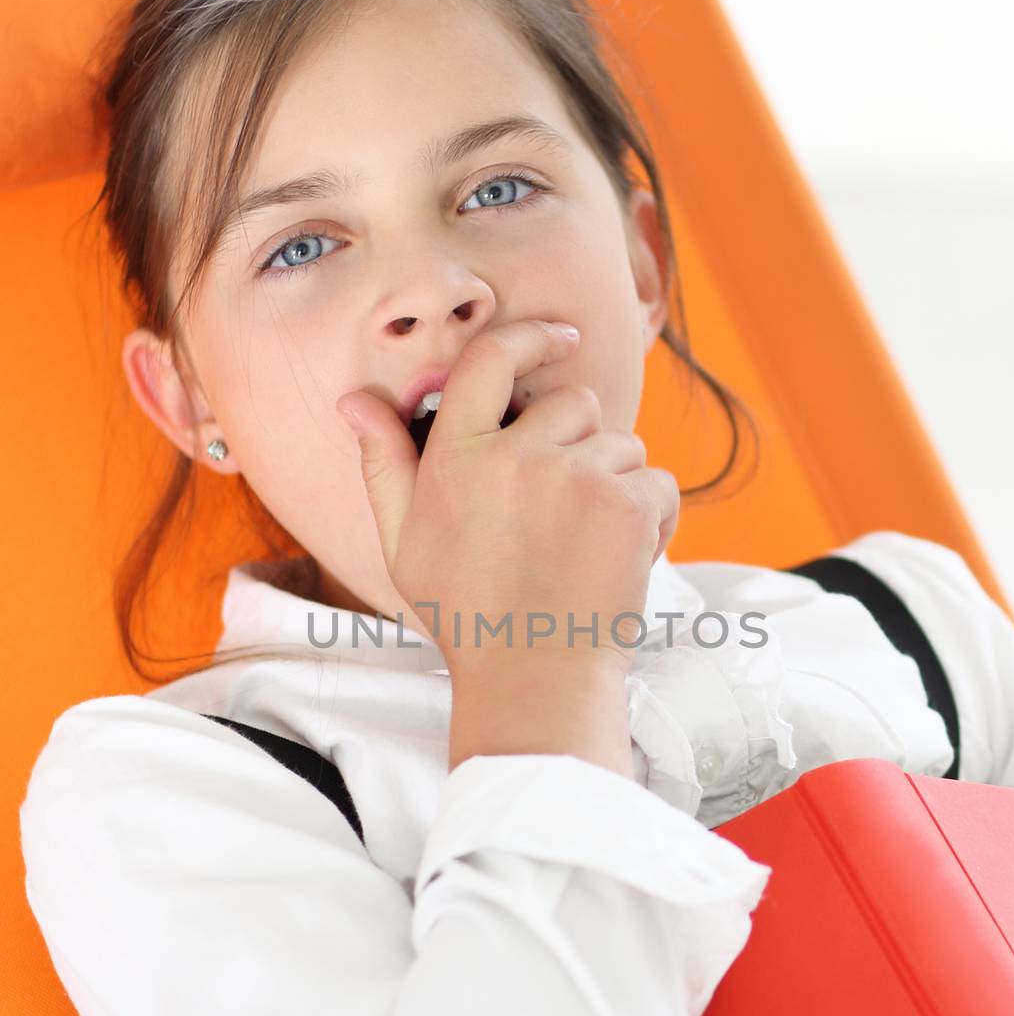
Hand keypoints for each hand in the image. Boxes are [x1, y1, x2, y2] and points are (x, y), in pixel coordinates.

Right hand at [336, 318, 678, 680]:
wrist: (534, 679)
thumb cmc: (467, 614)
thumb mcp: (402, 542)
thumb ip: (384, 463)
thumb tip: (355, 400)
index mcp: (456, 456)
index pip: (490, 361)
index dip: (529, 336)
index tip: (560, 336)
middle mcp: (515, 455)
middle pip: (571, 400)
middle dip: (578, 440)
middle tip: (563, 504)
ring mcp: (576, 477)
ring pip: (620, 444)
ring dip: (614, 483)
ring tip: (585, 543)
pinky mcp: (626, 505)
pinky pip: (656, 483)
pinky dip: (650, 517)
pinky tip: (619, 557)